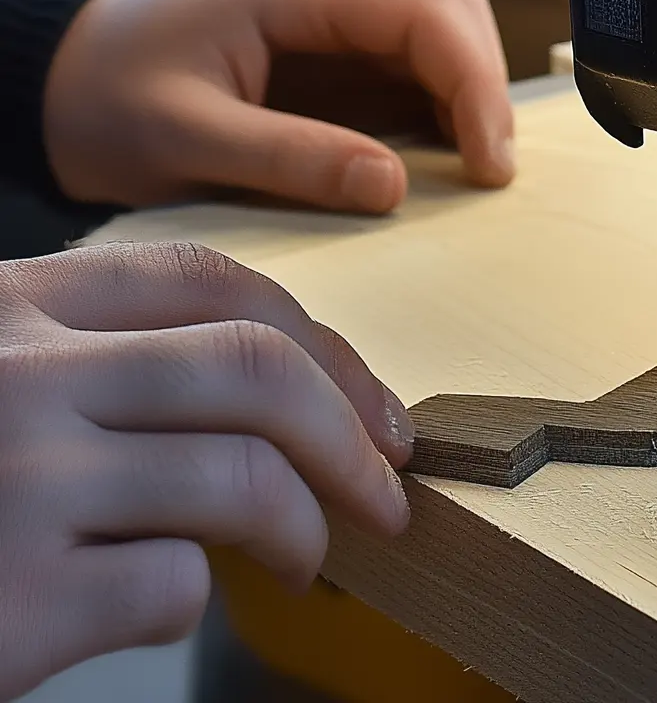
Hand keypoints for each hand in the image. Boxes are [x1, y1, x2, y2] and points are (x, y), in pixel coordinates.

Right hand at [0, 241, 413, 699]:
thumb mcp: (0, 381)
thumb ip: (101, 365)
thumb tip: (292, 396)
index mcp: (10, 307)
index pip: (207, 280)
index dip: (322, 342)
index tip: (373, 407)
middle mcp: (14, 372)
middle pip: (255, 368)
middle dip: (353, 434)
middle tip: (387, 492)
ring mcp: (13, 477)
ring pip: (243, 478)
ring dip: (305, 527)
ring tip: (305, 559)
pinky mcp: (12, 595)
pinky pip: (172, 585)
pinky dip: (193, 602)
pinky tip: (148, 607)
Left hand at [42, 0, 514, 214]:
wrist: (59, 74)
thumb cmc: (107, 99)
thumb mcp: (186, 140)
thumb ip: (293, 159)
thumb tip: (394, 186)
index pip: (429, 8)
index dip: (476, 86)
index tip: (488, 166)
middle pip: (453, 2)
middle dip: (484, 87)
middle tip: (488, 172)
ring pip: (446, 23)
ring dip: (470, 91)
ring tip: (470, 166)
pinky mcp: (336, 32)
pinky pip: (416, 53)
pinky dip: (442, 100)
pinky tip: (437, 152)